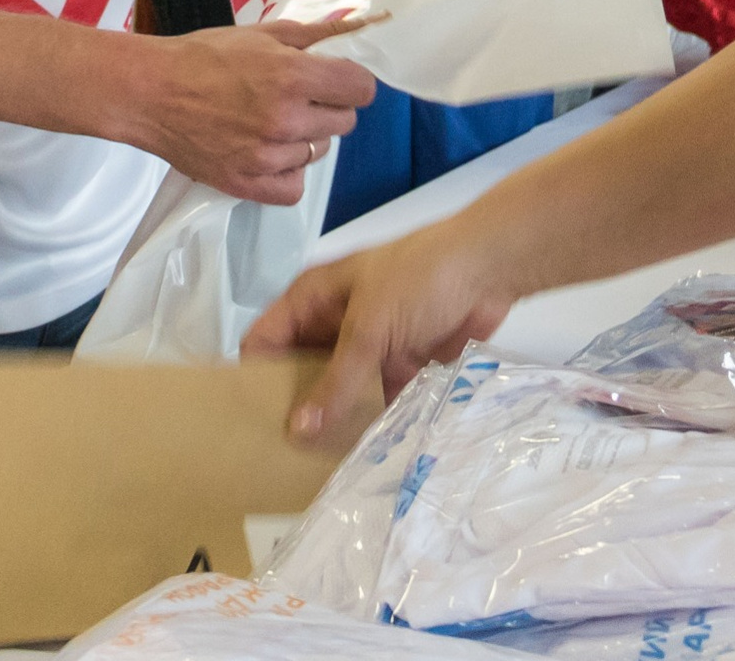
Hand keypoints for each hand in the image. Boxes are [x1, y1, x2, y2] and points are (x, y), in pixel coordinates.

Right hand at [129, 20, 377, 203]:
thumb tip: (353, 30)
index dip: (350, 82)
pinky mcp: (248, 184)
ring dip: (303, 138)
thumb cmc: (203, 56)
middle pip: (344, 122)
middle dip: (327, 106)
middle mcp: (286, 119)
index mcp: (293, 76)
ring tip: (270, 122)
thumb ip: (310, 35)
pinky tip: (269, 153)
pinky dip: (287, 172)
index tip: (334, 80)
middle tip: (296, 97)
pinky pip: (294, 187)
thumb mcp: (259, 33)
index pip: (361, 89)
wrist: (150, 91)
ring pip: (318, 152)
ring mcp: (268, 157)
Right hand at [243, 216, 515, 441]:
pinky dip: (365, 421)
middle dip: (291, 406)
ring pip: (336, 387)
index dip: (253, 378)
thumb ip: (334, 383)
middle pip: (298, 369)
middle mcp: (333, 322)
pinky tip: (354, 455)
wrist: (487, 269)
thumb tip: (297, 431)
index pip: (265, 340)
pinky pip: (372, 398)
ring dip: (329, 418)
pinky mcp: (399, 364)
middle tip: (276, 456)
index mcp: (312, 298)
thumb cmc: (416, 280)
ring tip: (309, 466)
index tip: (247, 424)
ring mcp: (367, 344)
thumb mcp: (368, 329)